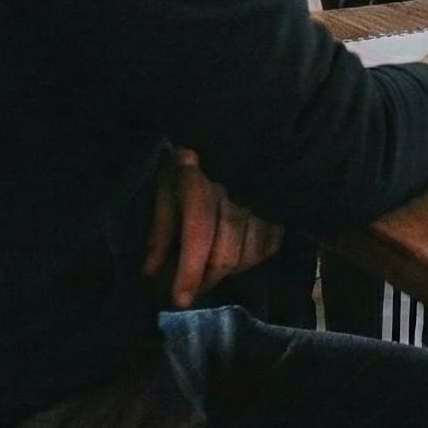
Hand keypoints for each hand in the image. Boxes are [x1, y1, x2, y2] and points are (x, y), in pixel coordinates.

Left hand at [142, 147, 282, 307]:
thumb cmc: (188, 163)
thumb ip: (159, 229)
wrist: (231, 128)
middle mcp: (234, 188)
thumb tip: (150, 272)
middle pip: (226, 250)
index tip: (180, 299)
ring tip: (212, 272)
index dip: (189, 269)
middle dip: (207, 278)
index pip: (198, 232)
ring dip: (230, 270)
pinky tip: (241, 255)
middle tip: (193, 289)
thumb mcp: (165, 187)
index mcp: (201, 181)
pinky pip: (272, 241)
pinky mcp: (277, 199)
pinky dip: (256, 256)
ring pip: (250, 250)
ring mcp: (260, 193)